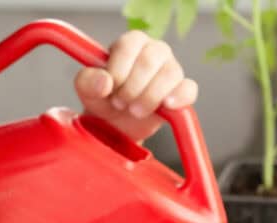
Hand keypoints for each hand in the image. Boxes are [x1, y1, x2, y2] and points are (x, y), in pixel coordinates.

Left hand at [75, 30, 198, 142]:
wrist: (117, 125)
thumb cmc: (104, 100)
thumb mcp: (87, 91)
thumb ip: (88, 82)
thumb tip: (104, 81)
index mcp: (131, 42)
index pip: (129, 45)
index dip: (118, 70)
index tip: (110, 90)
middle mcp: (155, 50)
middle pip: (149, 60)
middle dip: (132, 88)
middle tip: (120, 104)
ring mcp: (171, 69)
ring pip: (170, 74)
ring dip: (149, 97)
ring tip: (135, 111)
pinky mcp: (183, 90)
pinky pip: (188, 89)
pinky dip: (179, 97)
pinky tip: (166, 106)